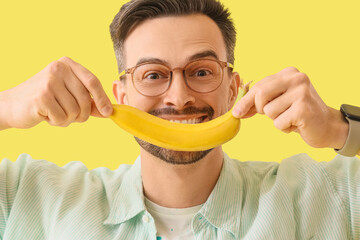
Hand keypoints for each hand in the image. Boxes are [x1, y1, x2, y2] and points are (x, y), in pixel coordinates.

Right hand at [0, 57, 111, 129]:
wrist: (12, 105)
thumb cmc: (45, 101)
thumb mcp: (68, 96)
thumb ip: (89, 102)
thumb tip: (109, 111)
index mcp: (67, 64)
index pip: (92, 81)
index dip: (102, 98)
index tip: (108, 112)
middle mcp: (58, 69)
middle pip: (85, 99)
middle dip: (82, 115)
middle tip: (72, 117)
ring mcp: (49, 82)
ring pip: (75, 110)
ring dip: (67, 119)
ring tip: (54, 113)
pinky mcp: (41, 97)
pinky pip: (62, 117)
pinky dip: (56, 122)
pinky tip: (45, 115)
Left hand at [232, 67, 348, 148]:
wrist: (327, 126)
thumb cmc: (298, 114)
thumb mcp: (278, 102)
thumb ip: (260, 102)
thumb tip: (237, 111)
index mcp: (289, 73)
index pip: (259, 85)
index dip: (246, 101)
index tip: (237, 112)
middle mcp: (296, 78)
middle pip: (260, 94)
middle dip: (260, 109)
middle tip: (274, 115)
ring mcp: (301, 92)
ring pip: (268, 111)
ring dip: (276, 120)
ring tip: (290, 118)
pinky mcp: (303, 108)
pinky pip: (278, 122)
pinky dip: (284, 128)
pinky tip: (296, 124)